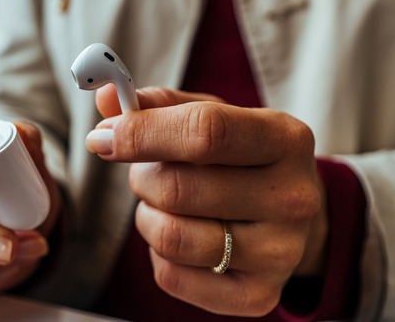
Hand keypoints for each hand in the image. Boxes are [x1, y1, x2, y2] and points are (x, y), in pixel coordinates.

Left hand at [89, 86, 327, 316]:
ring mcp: (279, 253)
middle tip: (147, 172)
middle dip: (142, 177)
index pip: (205, 132)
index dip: (141, 133)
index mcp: (285, 140)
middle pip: (178, 189)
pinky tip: (182, 234)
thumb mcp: (214, 116)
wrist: (290, 214)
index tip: (102, 137)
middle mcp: (292, 198)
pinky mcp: (257, 296)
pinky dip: (158, 254)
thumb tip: (107, 97)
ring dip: (147, 216)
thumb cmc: (240, 157)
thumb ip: (159, 105)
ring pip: (170, 237)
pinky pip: (172, 276)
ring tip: (163, 204)